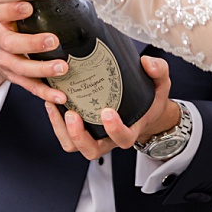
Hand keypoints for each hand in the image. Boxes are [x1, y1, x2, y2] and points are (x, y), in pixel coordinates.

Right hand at [0, 0, 71, 98]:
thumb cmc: (14, 25)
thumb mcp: (17, 12)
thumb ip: (35, 4)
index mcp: (1, 22)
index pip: (2, 13)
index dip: (13, 10)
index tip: (28, 6)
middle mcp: (0, 42)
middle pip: (11, 44)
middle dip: (32, 43)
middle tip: (53, 40)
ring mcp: (6, 62)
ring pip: (21, 68)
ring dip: (42, 69)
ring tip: (62, 68)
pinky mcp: (15, 78)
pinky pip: (30, 86)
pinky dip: (46, 92)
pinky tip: (60, 96)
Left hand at [41, 55, 173, 159]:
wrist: (144, 110)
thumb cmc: (150, 99)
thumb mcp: (160, 84)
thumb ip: (158, 72)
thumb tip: (146, 61)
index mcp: (131, 130)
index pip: (123, 138)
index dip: (114, 129)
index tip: (107, 112)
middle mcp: (110, 139)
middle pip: (92, 150)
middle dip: (79, 135)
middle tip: (72, 114)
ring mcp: (95, 137)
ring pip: (74, 146)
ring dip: (62, 130)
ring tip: (54, 105)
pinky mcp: (82, 131)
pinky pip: (66, 136)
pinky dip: (55, 123)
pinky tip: (51, 103)